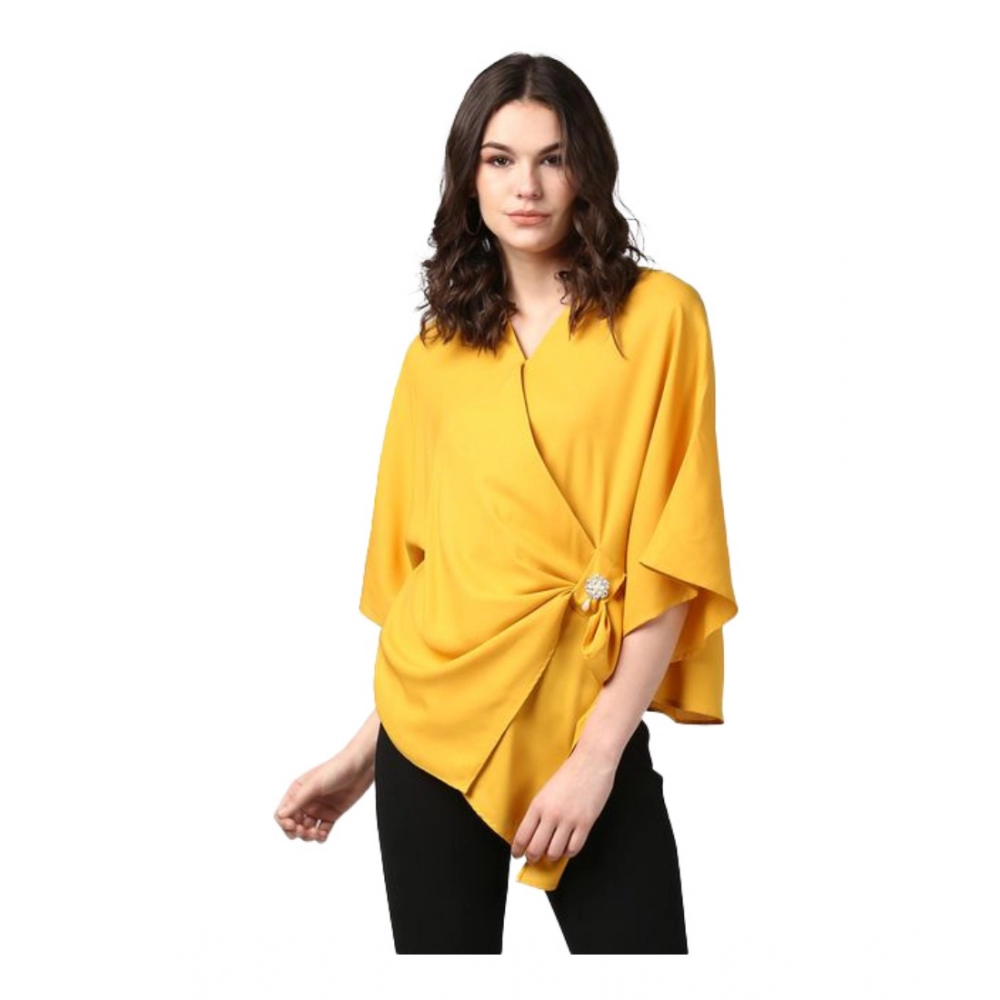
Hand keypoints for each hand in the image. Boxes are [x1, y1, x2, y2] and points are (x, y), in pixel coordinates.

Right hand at [274, 749, 373, 842]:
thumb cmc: (336, 769)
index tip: (293, 825)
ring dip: (308, 836)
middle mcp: (306, 801)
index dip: (284, 822)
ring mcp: (318, 809)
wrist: (360, 767)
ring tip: (317, 833)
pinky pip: (321, 831)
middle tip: (304, 832)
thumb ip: (297, 800)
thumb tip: (281, 815)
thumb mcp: (314, 784)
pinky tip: (323, 834)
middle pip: (293, 824)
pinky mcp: (331, 815)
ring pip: (306, 830)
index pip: (282, 812)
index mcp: (297, 792)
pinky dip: (320, 837)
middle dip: (296, 832)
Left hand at [510, 744, 617, 864]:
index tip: (517, 854)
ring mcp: (569, 820)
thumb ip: (540, 811)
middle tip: (533, 858)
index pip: (522, 836)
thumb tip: (533, 832)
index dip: (517, 850)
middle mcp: (552, 814)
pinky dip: (569, 853)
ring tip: (551, 853)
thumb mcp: (547, 790)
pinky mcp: (586, 823)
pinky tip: (567, 847)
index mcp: (538, 804)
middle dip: (532, 858)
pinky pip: (574, 848)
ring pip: (554, 853)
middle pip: (536, 849)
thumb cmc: (570, 772)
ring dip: (551, 856)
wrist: (592, 761)